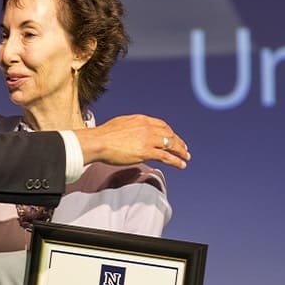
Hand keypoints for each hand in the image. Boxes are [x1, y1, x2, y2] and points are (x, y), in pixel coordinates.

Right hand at [75, 114, 189, 168]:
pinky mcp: (146, 151)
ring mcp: (148, 139)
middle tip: (183, 148)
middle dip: (178, 142)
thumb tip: (130, 134)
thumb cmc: (103, 135)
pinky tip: (181, 164)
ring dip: (181, 151)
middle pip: (169, 134)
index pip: (161, 125)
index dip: (170, 132)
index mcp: (141, 120)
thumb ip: (130, 128)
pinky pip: (166, 156)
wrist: (98, 141)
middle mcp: (147, 127)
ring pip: (171, 145)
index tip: (173, 138)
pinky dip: (176, 161)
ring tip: (186, 157)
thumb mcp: (120, 125)